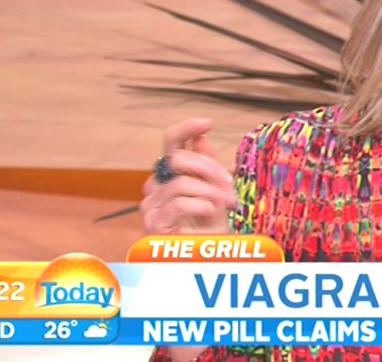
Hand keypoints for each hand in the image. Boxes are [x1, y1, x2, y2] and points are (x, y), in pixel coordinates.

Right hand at [140, 118, 235, 234]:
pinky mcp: (153, 223)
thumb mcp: (215, 191)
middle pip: (177, 159)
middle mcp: (156, 186)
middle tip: (229, 185)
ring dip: (211, 193)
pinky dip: (201, 206)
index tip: (207, 122)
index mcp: (171, 174)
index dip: (186, 129)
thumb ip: (206, 164)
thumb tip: (201, 135)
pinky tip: (212, 213)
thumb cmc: (211, 226)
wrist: (208, 259)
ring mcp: (151, 205)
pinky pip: (178, 203)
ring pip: (181, 183)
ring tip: (228, 204)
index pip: (171, 143)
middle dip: (209, 168)